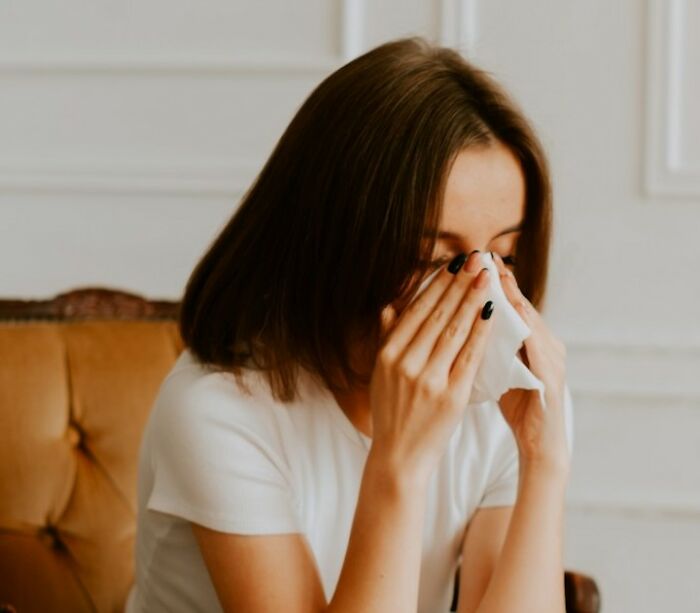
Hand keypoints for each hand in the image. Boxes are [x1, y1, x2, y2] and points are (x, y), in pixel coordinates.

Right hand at [370, 252, 496, 483]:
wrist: (399, 456)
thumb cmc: (391, 412)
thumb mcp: (380, 373)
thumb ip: (386, 338)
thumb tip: (389, 306)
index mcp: (388, 354)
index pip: (416, 311)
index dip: (436, 284)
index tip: (452, 264)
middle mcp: (406, 363)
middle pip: (437, 315)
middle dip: (459, 284)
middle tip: (475, 259)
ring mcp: (428, 380)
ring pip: (454, 331)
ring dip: (472, 300)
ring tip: (486, 277)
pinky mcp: (451, 395)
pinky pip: (470, 357)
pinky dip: (481, 332)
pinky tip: (492, 312)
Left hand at [491, 253, 569, 474]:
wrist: (539, 445)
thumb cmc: (517, 405)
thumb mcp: (495, 369)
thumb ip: (482, 344)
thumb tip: (456, 323)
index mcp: (529, 341)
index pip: (508, 305)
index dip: (491, 283)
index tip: (471, 261)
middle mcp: (545, 343)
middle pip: (520, 304)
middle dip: (502, 279)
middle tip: (483, 255)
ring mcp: (552, 357)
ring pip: (530, 320)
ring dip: (513, 296)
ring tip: (496, 275)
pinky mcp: (553, 375)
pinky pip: (537, 346)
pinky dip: (524, 327)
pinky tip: (510, 313)